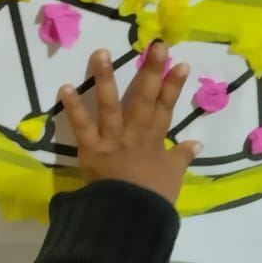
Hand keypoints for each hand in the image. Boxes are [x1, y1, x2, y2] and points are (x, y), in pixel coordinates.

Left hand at [58, 45, 200, 206]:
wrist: (132, 217)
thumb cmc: (153, 199)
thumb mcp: (173, 177)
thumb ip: (182, 157)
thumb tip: (196, 143)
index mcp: (154, 140)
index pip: (165, 108)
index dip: (173, 86)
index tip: (179, 63)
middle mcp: (134, 134)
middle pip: (144, 99)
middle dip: (150, 72)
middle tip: (156, 45)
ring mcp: (112, 140)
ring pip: (110, 105)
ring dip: (106, 79)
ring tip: (101, 53)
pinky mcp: (91, 150)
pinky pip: (82, 127)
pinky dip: (73, 108)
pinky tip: (65, 87)